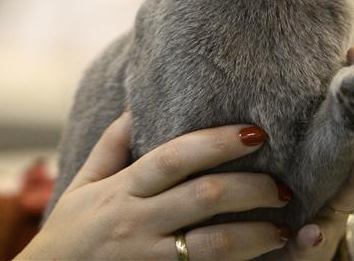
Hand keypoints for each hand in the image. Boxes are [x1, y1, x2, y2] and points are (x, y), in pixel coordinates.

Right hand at [17, 113, 290, 259]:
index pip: (174, 157)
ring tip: (285, 229)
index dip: (216, 142)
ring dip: (255, 235)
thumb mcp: (82, 186)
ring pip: (212, 245)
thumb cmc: (68, 233)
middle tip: (282, 185)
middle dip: (250, 188)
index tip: (254, 133)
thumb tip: (135, 108)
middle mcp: (137, 222)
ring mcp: (148, 258)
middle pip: (203, 197)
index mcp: (122, 191)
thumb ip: (110, 148)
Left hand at [282, 105, 353, 260]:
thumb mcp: (296, 164)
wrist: (281, 250)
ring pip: (349, 197)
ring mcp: (328, 218)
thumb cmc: (291, 201)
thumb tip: (320, 78)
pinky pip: (309, 245)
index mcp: (337, 167)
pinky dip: (312, 239)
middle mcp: (341, 192)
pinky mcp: (306, 248)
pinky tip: (312, 232)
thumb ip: (304, 132)